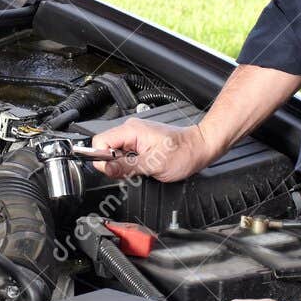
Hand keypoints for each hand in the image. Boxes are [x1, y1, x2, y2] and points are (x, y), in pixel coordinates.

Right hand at [90, 118, 214, 181]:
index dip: (102, 158)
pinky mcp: (140, 141)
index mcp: (131, 130)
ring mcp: (135, 135)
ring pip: (115, 152)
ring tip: (141, 167)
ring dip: (123, 164)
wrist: (200, 147)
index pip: (100, 142)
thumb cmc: (183, 153)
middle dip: (114, 163)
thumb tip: (105, 167)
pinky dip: (130, 162)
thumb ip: (126, 166)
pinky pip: (125, 153)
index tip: (114, 169)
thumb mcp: (153, 164)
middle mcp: (131, 129)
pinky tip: (143, 165)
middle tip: (133, 170)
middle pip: (106, 147)